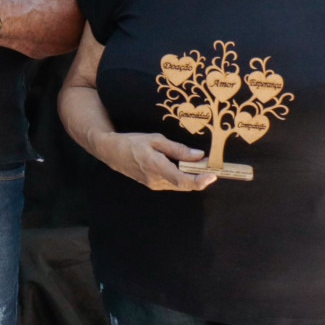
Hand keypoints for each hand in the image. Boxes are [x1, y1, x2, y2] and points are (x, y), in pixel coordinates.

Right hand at [95, 132, 216, 191]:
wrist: (111, 152)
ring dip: (191, 178)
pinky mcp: (152, 184)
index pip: (182, 180)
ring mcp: (153, 184)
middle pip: (184, 185)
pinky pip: (172, 183)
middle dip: (199, 178)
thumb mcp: (155, 139)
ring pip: (179, 185)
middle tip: (211, 167)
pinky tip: (184, 167)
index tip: (212, 176)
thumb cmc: (132, 142)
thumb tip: (198, 155)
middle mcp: (155, 180)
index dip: (199, 180)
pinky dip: (181, 177)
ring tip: (199, 165)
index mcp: (156, 166)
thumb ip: (177, 149)